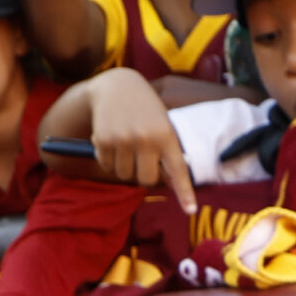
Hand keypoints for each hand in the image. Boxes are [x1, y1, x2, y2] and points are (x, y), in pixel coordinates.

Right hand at [85, 68, 193, 213]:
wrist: (116, 85)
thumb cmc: (144, 108)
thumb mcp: (161, 123)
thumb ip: (165, 150)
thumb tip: (165, 183)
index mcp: (166, 135)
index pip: (177, 169)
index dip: (184, 192)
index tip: (191, 210)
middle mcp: (147, 139)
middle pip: (146, 180)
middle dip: (142, 174)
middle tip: (140, 158)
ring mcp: (124, 141)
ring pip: (124, 175)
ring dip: (123, 166)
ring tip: (124, 143)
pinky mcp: (104, 141)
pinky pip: (107, 166)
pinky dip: (107, 159)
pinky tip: (111, 140)